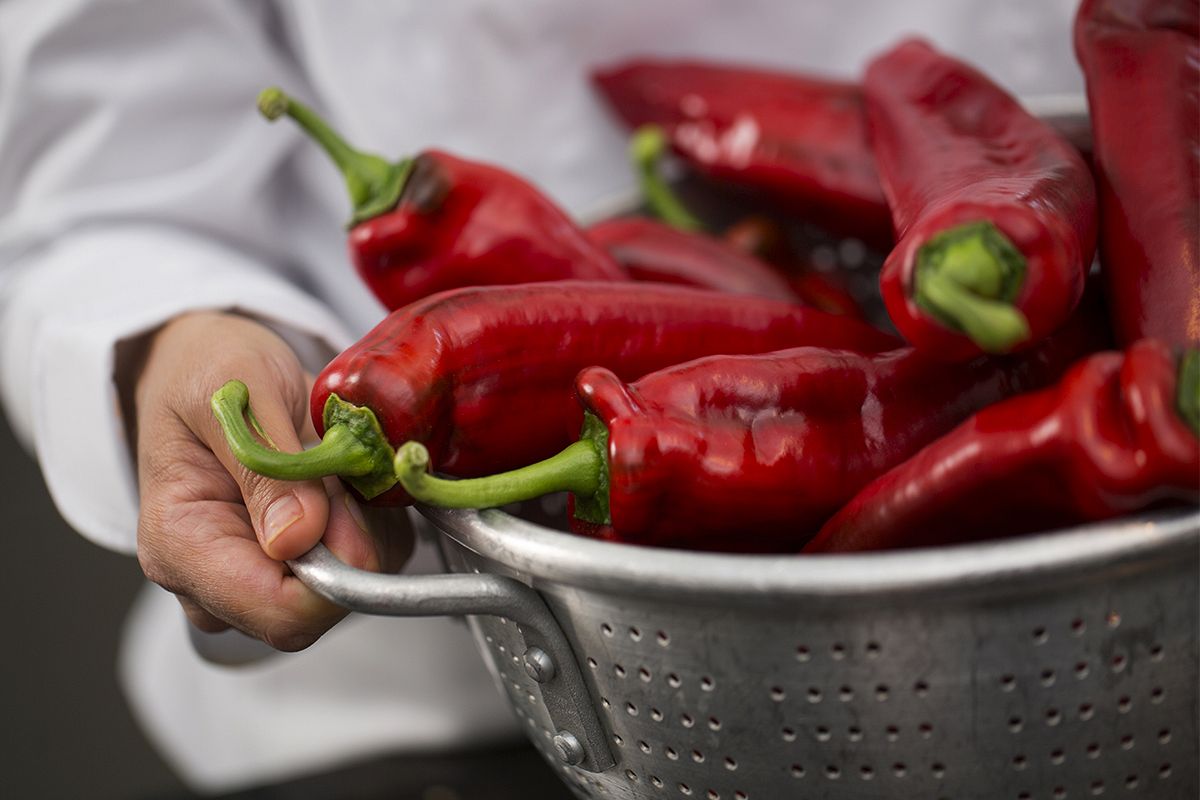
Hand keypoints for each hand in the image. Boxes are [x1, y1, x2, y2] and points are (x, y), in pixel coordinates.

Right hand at [132, 312, 409, 649]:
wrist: (205, 363)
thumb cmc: (208, 368)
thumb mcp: (236, 391)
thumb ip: (268, 466)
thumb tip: (299, 540)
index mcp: (181, 547)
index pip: (280, 614)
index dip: (337, 570)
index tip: (345, 501)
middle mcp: (211, 583)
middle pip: (319, 608)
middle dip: (352, 537)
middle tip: (334, 464)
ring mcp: (250, 582)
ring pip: (348, 588)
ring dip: (364, 524)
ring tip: (329, 463)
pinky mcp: (288, 570)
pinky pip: (361, 567)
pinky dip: (369, 522)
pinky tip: (339, 478)